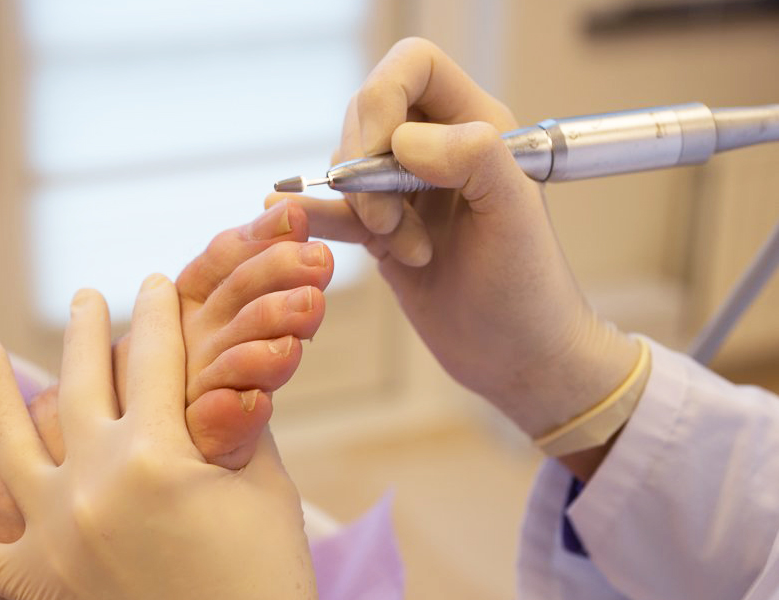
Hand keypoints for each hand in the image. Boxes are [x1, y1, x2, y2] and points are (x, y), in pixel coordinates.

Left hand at [0, 277, 316, 599]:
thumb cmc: (264, 576)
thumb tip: (224, 377)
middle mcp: (91, 484)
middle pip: (80, 384)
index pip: (154, 359)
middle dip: (86, 331)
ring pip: (9, 445)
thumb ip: (237, 425)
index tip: (156, 283)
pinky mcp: (38, 583)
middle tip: (86, 296)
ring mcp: (55, 533)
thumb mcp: (265, 490)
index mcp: (154, 456)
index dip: (160, 313)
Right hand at [267, 38, 638, 443]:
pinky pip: (337, 208)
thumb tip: (403, 140)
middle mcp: (439, 149)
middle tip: (394, 224)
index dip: (384, 94)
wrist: (515, 358)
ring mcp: (407, 191)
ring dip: (360, 208)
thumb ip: (473, 156)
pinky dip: (316, 213)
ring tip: (407, 252)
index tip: (383, 152)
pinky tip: (293, 217)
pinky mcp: (384, 231)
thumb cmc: (528, 290)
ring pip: (348, 162)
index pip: (414, 67)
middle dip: (366, 168)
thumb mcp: (513, 216)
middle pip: (369, 113)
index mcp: (478, 127)